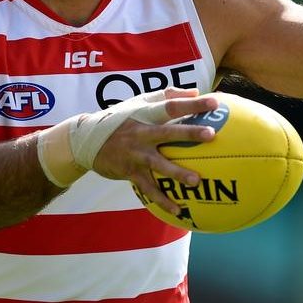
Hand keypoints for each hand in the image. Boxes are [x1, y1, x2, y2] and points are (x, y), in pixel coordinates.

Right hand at [92, 88, 218, 214]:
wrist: (87, 140)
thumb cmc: (120, 118)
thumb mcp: (139, 102)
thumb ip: (167, 96)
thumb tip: (195, 92)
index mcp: (146, 114)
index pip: (172, 106)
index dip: (193, 104)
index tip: (214, 102)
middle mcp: (142, 133)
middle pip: (168, 132)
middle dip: (189, 133)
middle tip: (211, 135)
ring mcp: (135, 154)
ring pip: (158, 164)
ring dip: (177, 173)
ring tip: (196, 181)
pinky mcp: (130, 172)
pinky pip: (148, 188)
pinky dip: (162, 200)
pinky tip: (178, 210)